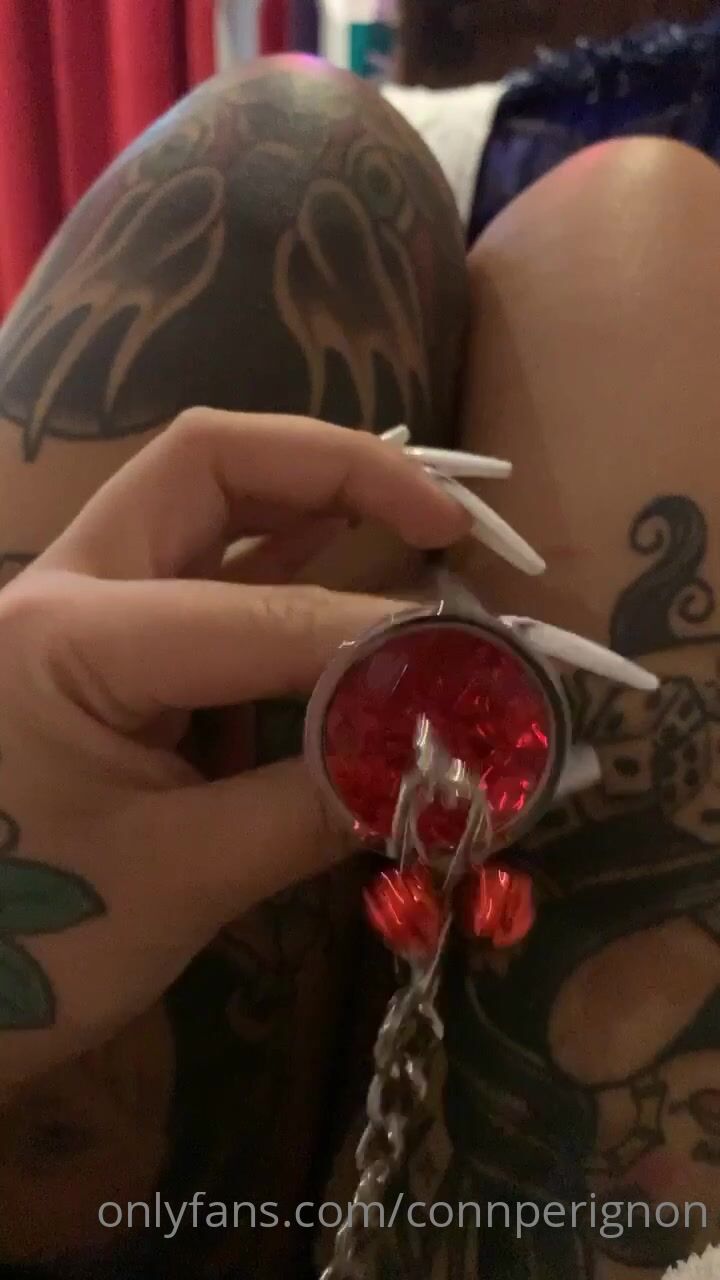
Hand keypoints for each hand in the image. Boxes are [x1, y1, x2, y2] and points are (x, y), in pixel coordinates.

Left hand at [0, 410, 469, 1087]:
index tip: (469, 669)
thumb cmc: (25, 945)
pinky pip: (206, 572)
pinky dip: (290, 569)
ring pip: (205, 498)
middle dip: (337, 468)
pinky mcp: (104, 650)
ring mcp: (79, 611)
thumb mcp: (180, 881)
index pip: (255, 609)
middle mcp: (66, 590)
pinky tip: (351, 596)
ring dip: (316, 499)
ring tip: (419, 530)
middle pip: (209, 464)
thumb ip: (318, 804)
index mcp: (65, 638)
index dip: (375, 635)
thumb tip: (448, 759)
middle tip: (444, 518)